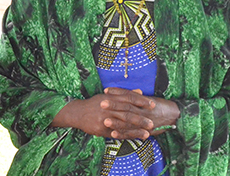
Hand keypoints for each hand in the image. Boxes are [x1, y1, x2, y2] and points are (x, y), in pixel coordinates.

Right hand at [52, 88, 176, 139]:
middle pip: (126, 112)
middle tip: (152, 122)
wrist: (77, 113)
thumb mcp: (108, 95)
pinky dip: (126, 135)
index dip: (140, 101)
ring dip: (136, 129)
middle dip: (140, 118)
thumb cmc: (94, 103)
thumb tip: (139, 91)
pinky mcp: (101, 129)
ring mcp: (104, 118)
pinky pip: (116, 133)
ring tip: (147, 133)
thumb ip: (124, 94)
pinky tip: (135, 138)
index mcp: (110, 97)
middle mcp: (107, 107)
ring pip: (122, 124)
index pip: (128, 98)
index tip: (152, 105)